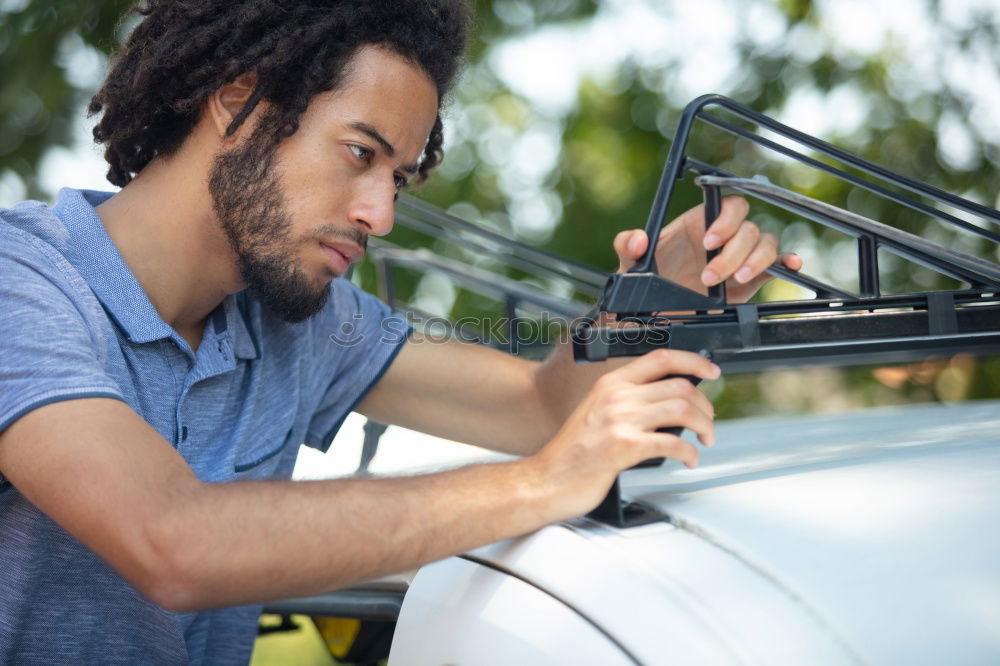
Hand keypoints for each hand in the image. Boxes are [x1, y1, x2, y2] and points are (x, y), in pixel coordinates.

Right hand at [531, 349, 720, 519]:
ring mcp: (620, 420)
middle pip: (679, 386)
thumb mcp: (597, 413)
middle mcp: (617, 396)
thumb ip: (627, 403)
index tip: (711, 371)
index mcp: (611, 384)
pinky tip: (689, 460)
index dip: (693, 361)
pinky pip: (673, 443)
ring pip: (682, 410)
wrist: (547, 479)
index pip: (661, 358)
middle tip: (707, 422)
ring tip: (705, 440)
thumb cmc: (572, 452)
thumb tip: (666, 403)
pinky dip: (690, 453)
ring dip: (704, 426)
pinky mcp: (625, 447)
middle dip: (705, 406)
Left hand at [614, 196, 802, 302]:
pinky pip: (776, 266)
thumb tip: (638, 239)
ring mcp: (739, 257)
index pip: (728, 206)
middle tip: (709, 276)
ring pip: (766, 244)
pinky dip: (787, 263)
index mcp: (699, 223)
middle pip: (748, 228)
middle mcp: (723, 237)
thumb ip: (626, 245)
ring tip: (733, 282)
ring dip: (754, 262)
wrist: (653, 312)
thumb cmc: (644, 279)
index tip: (709, 242)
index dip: (725, 220)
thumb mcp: (629, 262)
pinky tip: (791, 265)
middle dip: (733, 253)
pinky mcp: (750, 280)